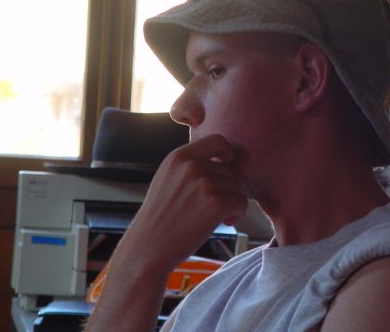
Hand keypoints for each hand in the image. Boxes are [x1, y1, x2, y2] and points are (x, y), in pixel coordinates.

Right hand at [116, 134, 248, 275]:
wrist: (148, 249)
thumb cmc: (160, 217)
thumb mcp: (167, 178)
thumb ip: (191, 165)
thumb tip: (224, 158)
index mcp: (178, 157)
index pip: (217, 140)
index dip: (227, 153)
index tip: (226, 166)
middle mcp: (191, 166)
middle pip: (229, 168)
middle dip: (227, 186)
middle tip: (214, 204)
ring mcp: (204, 184)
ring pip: (237, 186)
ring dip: (231, 201)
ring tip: (214, 215)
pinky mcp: (216, 204)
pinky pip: (241, 201)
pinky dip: (237, 213)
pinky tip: (223, 222)